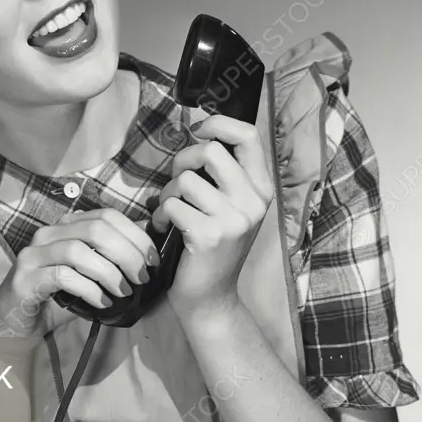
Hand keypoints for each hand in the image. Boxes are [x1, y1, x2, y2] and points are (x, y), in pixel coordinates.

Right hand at [0, 208, 159, 339]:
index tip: (153, 259)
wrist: (16, 322)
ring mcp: (33, 255)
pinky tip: (102, 303)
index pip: (106, 215)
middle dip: (126, 253)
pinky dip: (88, 289)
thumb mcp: (89, 271)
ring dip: (109, 272)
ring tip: (124, 292)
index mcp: (65, 226)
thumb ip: (112, 254)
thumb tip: (148, 239)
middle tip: (142, 277)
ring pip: (78, 251)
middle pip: (95, 229)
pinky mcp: (25, 279)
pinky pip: (62, 277)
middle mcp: (47, 233)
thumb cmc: (57, 295)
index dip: (135, 234)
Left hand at [150, 114, 273, 326]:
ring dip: (168, 193)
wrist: (211, 298)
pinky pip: (171, 204)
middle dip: (182, 161)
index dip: (218, 123)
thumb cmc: (214, 245)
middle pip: (210, 150)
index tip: (199, 132)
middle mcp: (253, 202)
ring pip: (185, 179)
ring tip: (171, 211)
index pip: (248, 135)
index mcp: (262, 189)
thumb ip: (224, 172)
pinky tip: (164, 229)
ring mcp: (233, 220)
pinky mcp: (208, 236)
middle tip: (178, 183)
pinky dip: (160, 215)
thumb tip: (199, 131)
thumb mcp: (230, 205)